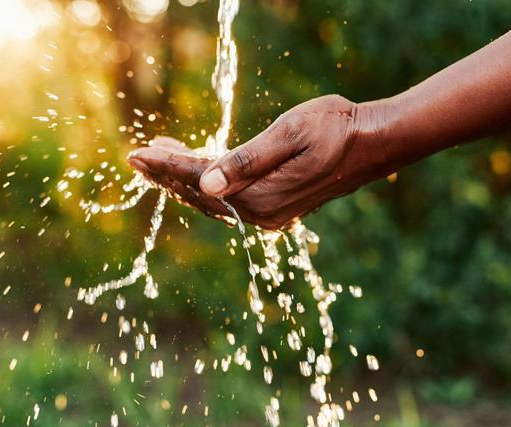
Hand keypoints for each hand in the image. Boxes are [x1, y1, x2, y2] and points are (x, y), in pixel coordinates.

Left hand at [127, 95, 389, 229]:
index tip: (136, 154)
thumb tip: (205, 183)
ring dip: (183, 179)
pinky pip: (230, 199)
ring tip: (157, 159)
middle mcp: (262, 213)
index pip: (198, 181)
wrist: (374, 143)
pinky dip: (206, 183)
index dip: (166, 166)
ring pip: (213, 199)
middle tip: (136, 157)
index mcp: (261, 197)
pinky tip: (197, 168)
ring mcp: (270, 214)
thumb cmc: (335, 128)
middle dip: (166, 175)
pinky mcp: (277, 206)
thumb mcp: (289, 134)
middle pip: (200, 196)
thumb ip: (246, 160)